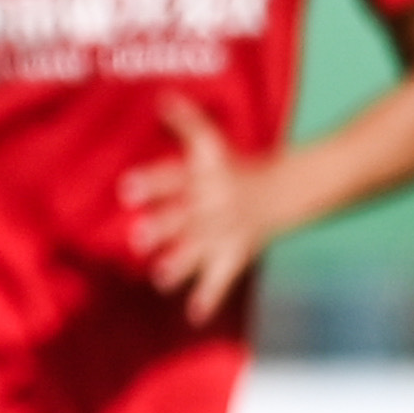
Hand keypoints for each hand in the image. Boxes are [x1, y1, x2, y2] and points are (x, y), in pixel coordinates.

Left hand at [119, 93, 274, 320]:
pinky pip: (223, 278)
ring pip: (203, 250)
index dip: (152, 183)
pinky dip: (209, 298)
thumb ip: (186, 122)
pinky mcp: (236, 255)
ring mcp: (227, 233)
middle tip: (137, 237)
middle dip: (165, 228)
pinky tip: (193, 316)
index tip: (125, 188)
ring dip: (182, 263)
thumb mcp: (214, 143)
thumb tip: (161, 96)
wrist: (288, 191)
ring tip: (160, 277)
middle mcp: (216, 206)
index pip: (176, 178)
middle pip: (188, 217)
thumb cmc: (238, 165)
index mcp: (207, 177)